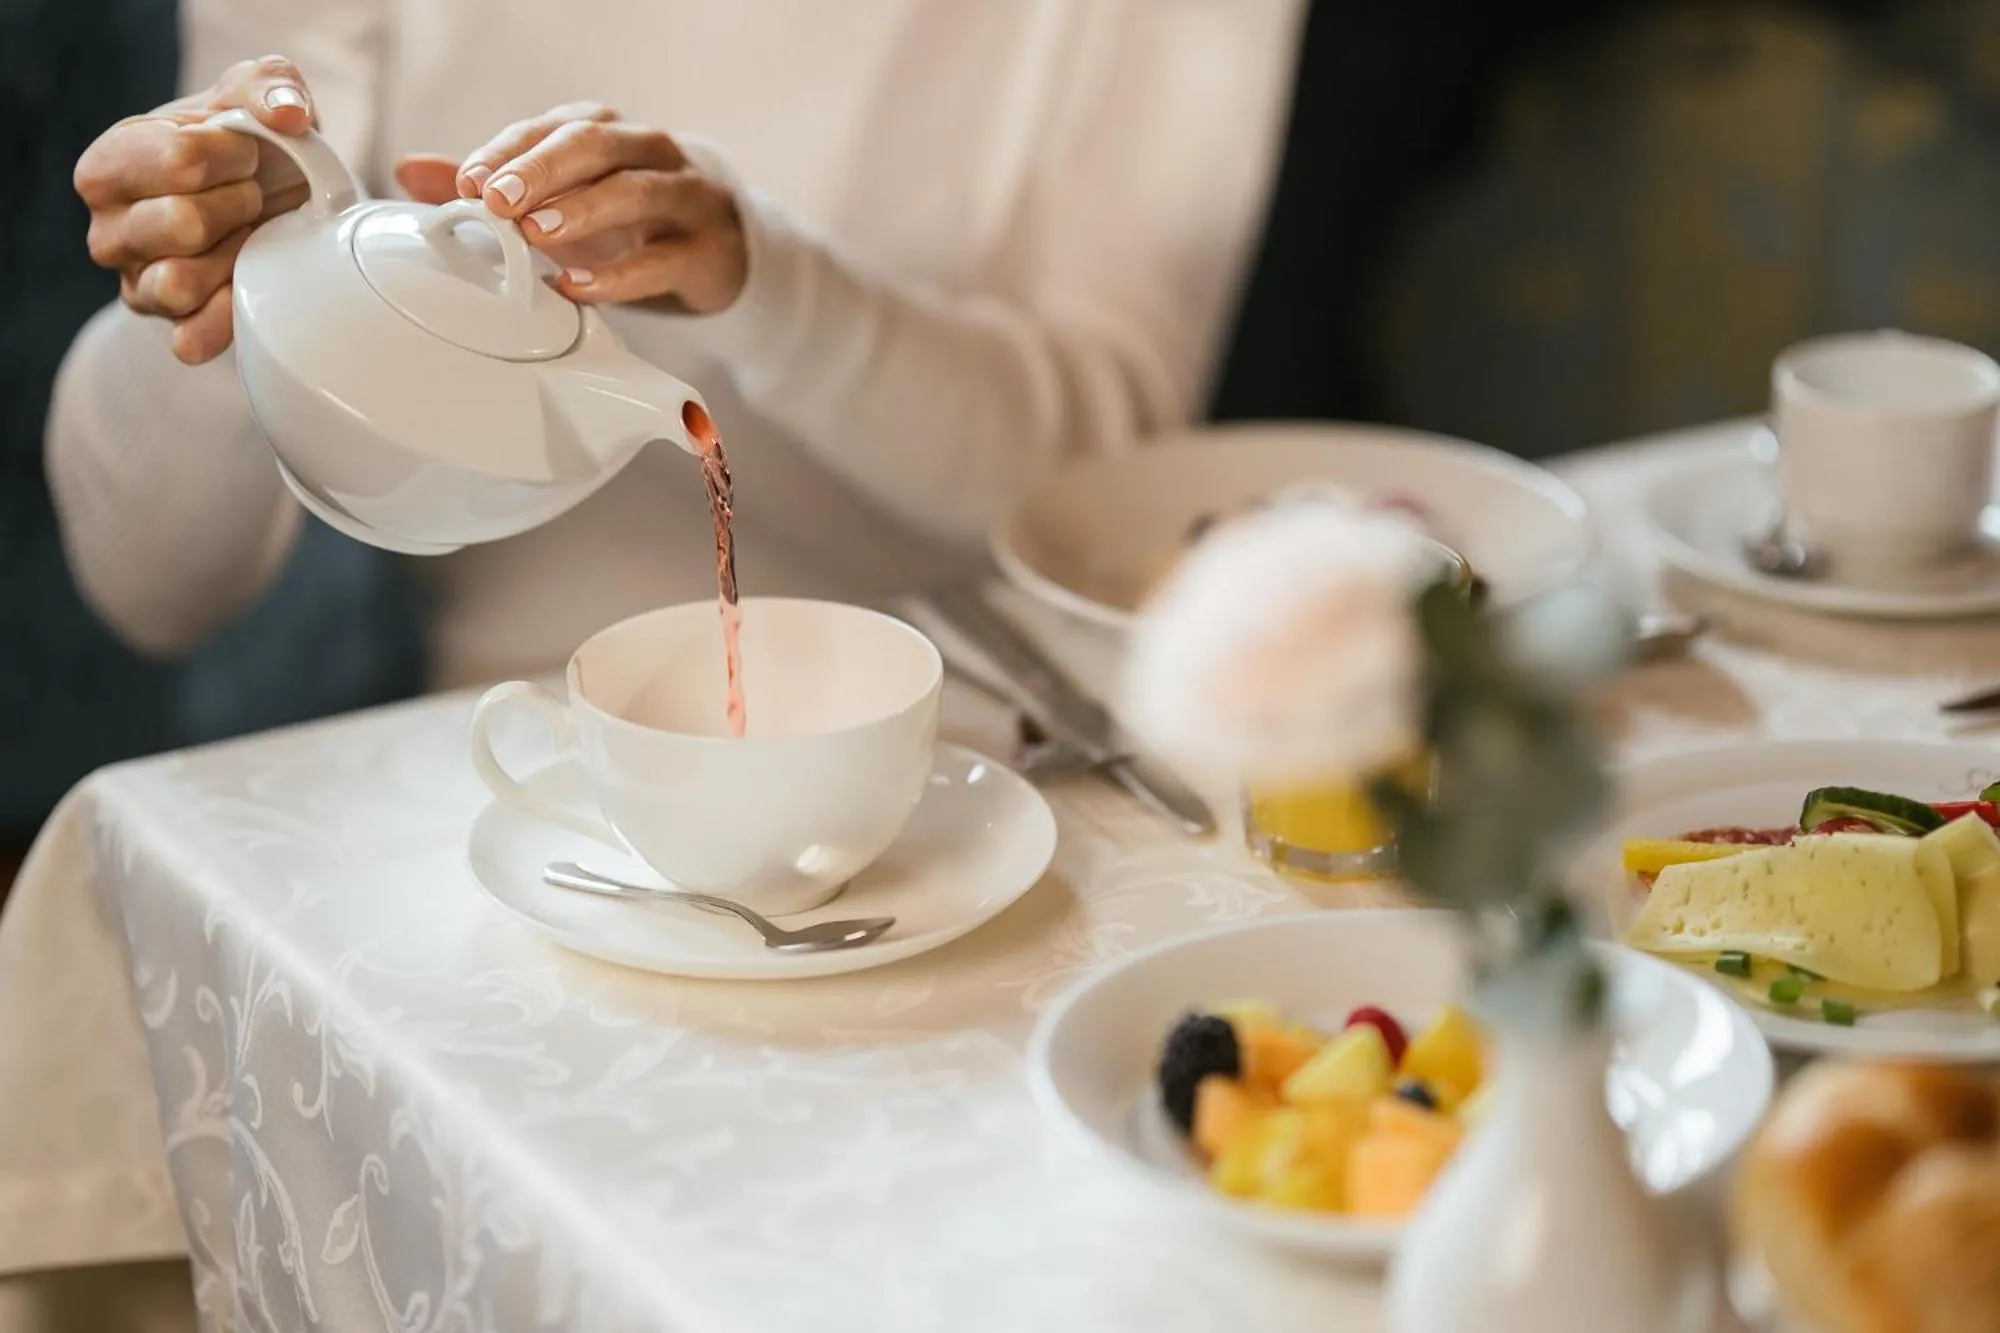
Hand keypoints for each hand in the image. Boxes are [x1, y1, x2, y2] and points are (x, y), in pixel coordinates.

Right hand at [73, 56, 320, 364]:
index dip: (233, 155)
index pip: (178, 160)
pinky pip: (192, 338)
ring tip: (248, 236)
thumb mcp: (259, 94)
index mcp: (110, 163)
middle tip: (249, 197)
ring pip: (180, 284)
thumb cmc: (252, 145)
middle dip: (238, 205)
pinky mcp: (175, 327)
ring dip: (236, 258)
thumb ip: (270, 84)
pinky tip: (248, 295)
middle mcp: (109, 230)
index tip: (244, 153)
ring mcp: (138, 285)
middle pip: (182, 224)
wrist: (279, 203)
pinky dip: (226, 320)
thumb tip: (287, 115)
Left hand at [450, 103, 747, 313]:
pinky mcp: (705, 250)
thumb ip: (493, 187)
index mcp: (605, 131)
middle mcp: (647, 151)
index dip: (509, 150)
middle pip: (593, 144)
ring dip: (581, 209)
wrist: (719, 252)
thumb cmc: (630, 222)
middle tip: (495, 199)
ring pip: (634, 188)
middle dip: (540, 169)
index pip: (552, 127)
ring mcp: (684, 197)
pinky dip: (616, 274)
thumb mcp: (562, 201)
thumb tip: (411, 170)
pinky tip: (577, 287)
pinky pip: (661, 259)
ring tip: (535, 234)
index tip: (469, 182)